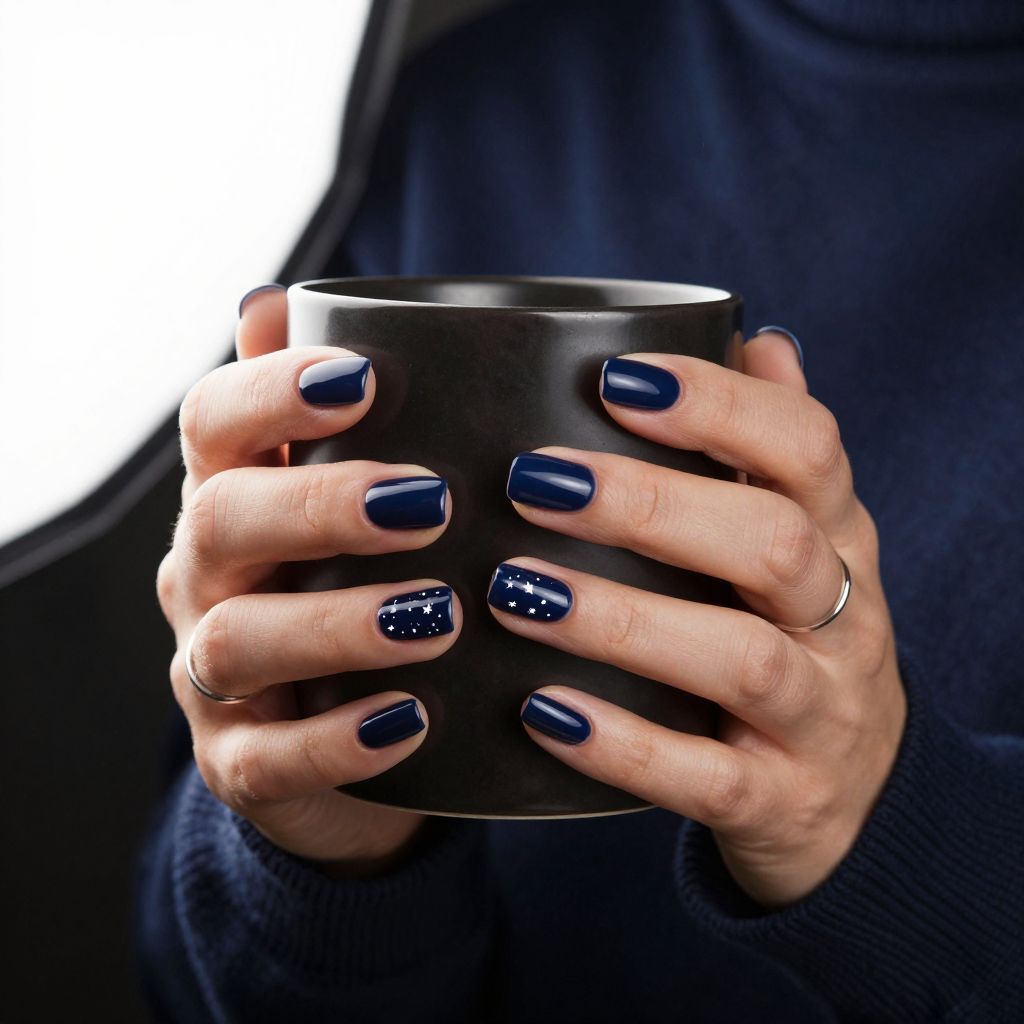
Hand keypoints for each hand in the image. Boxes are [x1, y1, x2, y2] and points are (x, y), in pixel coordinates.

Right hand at [157, 285, 460, 874]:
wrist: (350, 736)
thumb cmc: (361, 586)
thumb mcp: (351, 500)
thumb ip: (332, 415)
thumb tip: (276, 300)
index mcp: (235, 495)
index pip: (215, 423)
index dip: (274, 394)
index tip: (366, 380)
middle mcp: (208, 576)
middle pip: (223, 520)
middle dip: (322, 505)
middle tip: (430, 502)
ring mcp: (213, 675)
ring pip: (240, 640)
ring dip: (341, 622)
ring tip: (442, 615)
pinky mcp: (239, 763)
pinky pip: (269, 758)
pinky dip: (339, 741)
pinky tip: (414, 719)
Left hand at [492, 331, 906, 905]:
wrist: (860, 799)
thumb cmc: (798, 640)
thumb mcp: (807, 543)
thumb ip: (775, 448)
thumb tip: (759, 337)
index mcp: (840, 538)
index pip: (807, 446)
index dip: (718, 405)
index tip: (613, 378)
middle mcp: (843, 618)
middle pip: (772, 542)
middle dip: (650, 505)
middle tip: (532, 481)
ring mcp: (819, 716)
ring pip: (740, 658)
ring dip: (620, 620)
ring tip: (514, 591)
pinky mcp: (779, 802)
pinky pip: (708, 778)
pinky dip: (622, 743)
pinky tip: (542, 711)